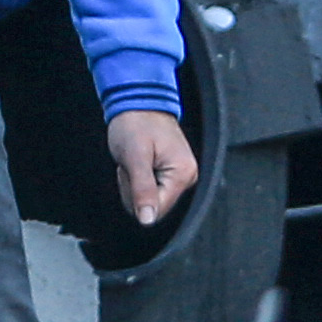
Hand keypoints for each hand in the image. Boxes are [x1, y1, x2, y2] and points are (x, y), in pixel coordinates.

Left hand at [108, 108, 199, 228]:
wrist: (138, 100)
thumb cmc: (135, 123)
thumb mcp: (135, 158)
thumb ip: (142, 191)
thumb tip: (147, 220)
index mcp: (183, 174)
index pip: (157, 210)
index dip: (136, 195)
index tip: (133, 170)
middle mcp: (188, 177)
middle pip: (154, 206)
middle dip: (135, 188)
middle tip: (133, 163)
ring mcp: (181, 175)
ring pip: (150, 198)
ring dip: (135, 182)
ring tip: (137, 159)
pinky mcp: (173, 172)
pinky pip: (151, 188)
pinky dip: (139, 177)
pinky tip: (140, 161)